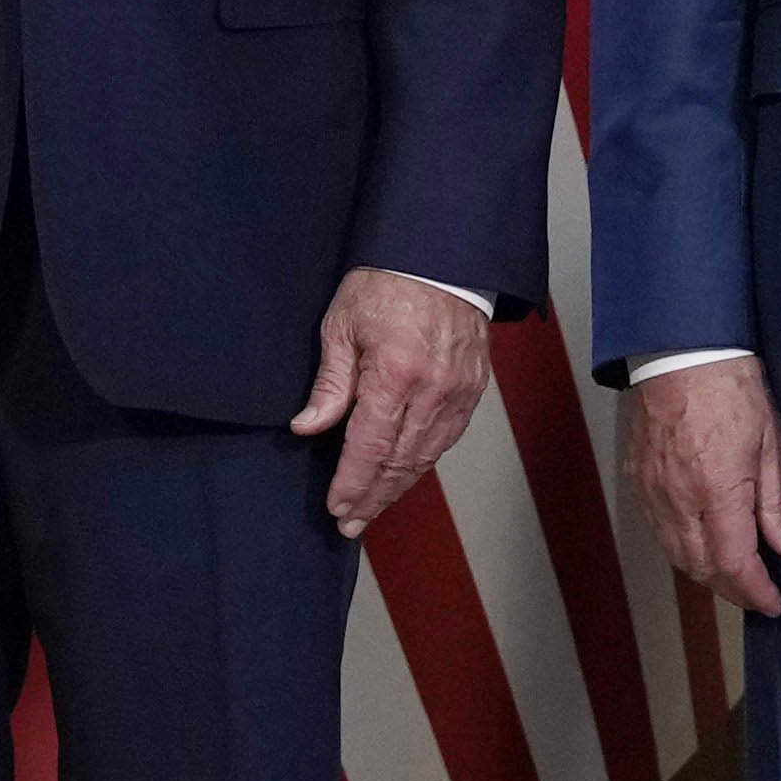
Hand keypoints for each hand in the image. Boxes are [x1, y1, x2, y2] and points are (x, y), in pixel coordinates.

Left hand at [295, 274, 497, 536]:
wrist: (442, 256)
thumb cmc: (388, 282)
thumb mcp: (342, 325)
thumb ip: (329, 383)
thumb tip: (307, 427)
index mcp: (396, 375)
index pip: (370, 448)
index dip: (352, 483)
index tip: (336, 508)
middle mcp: (433, 391)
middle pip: (400, 462)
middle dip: (372, 497)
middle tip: (350, 524)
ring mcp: (459, 393)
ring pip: (426, 456)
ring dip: (398, 487)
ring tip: (372, 508)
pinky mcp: (473, 390)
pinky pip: (447, 438)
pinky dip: (423, 462)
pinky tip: (405, 475)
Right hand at [627, 356, 780, 619]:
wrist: (681, 349)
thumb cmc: (731, 386)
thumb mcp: (771, 440)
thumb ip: (775, 501)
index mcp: (717, 489)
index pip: (734, 564)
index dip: (755, 592)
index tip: (773, 603)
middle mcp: (679, 498)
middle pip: (702, 568)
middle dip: (732, 589)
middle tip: (757, 593)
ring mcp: (653, 491)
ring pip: (677, 554)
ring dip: (706, 573)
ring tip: (733, 575)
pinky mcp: (638, 480)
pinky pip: (659, 531)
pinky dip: (681, 549)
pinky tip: (701, 545)